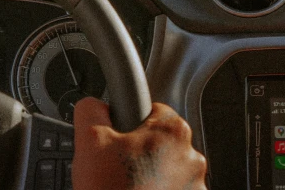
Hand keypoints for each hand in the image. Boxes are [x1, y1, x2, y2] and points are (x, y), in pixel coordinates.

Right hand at [72, 98, 206, 189]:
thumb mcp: (89, 140)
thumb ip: (92, 109)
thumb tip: (94, 103)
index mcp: (172, 130)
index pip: (150, 110)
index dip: (129, 125)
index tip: (120, 141)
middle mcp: (191, 156)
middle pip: (159, 141)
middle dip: (139, 152)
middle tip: (118, 168)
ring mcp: (195, 185)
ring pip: (167, 168)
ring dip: (150, 175)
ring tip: (127, 188)